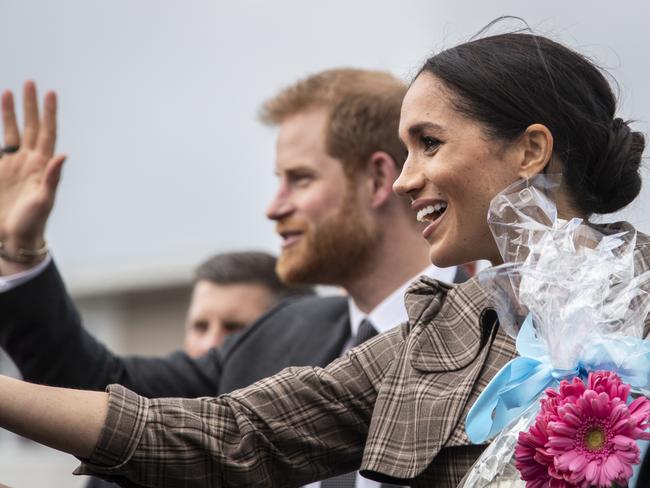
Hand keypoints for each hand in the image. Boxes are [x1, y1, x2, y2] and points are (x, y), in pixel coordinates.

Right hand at [0, 81, 65, 272]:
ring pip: (12, 132)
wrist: (13, 238)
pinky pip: (0, 146)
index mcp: (42, 166)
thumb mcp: (44, 201)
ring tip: (8, 91)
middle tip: (31, 82)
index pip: (47, 133)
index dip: (49, 113)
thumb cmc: (33, 222)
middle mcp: (29, 161)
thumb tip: (63, 155)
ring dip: (10, 113)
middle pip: (30, 126)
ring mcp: (13, 165)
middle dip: (30, 105)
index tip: (50, 92)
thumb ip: (52, 178)